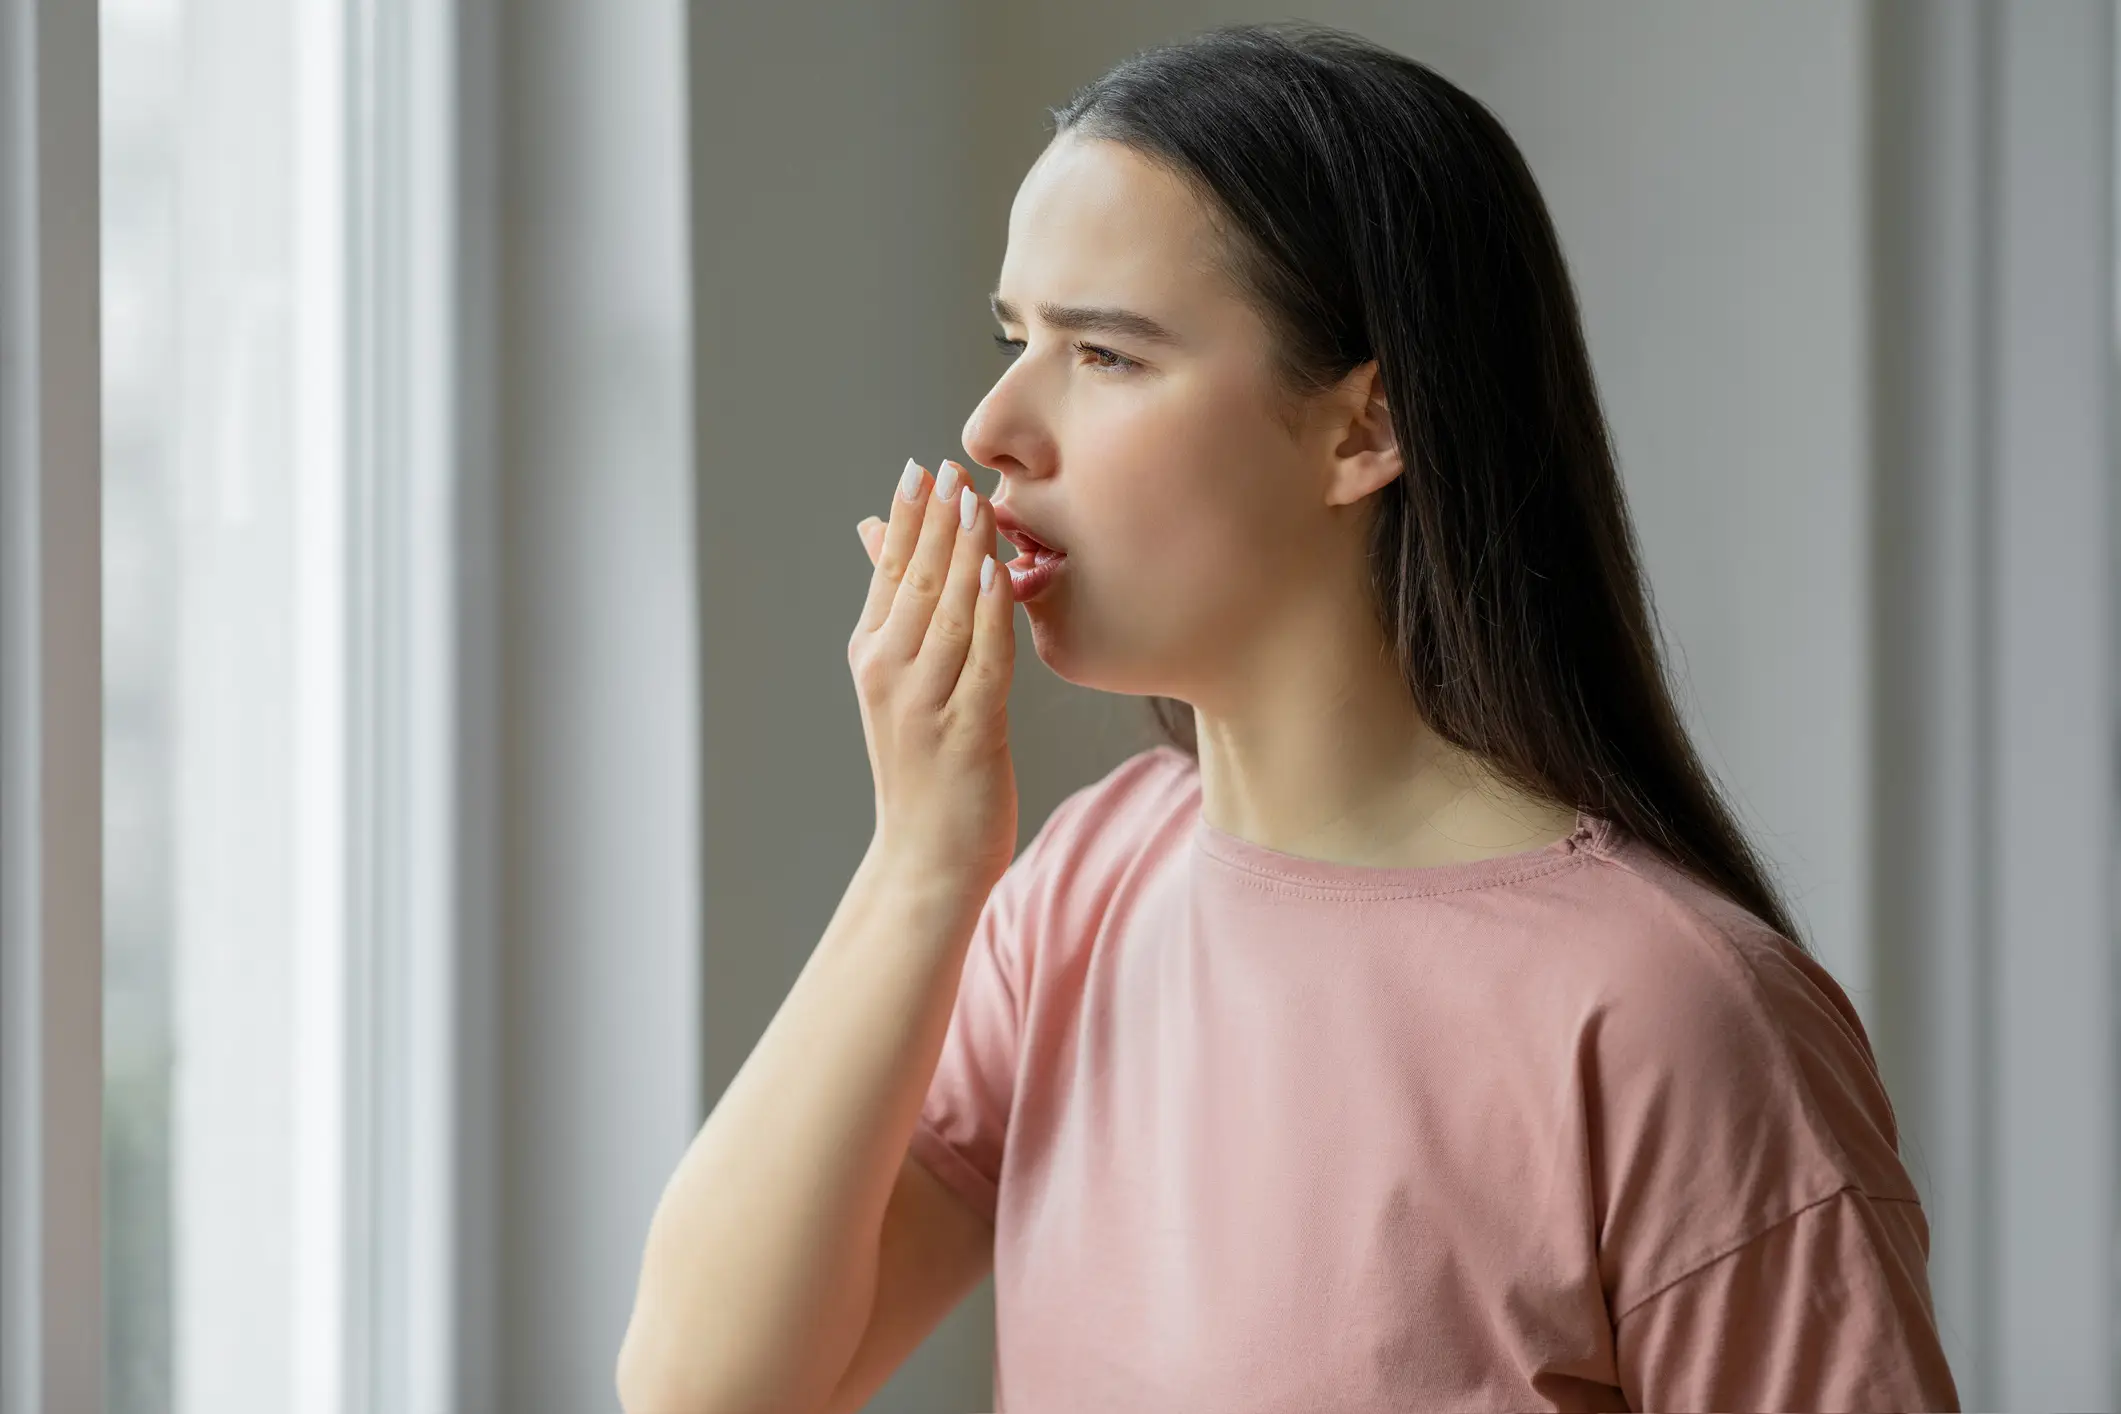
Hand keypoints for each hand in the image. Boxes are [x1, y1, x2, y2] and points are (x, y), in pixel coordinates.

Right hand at [848, 457, 1018, 889]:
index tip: (926, 468)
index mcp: (872, 655)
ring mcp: (925, 705)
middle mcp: (889, 674)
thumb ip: (897, 608)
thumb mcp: (899, 681)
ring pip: (948, 613)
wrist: (926, 860)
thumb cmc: (923, 766)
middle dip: (936, 523)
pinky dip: (992, 615)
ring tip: (979, 503)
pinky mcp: (966, 733)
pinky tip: (1002, 575)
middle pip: (915, 583)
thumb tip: (875, 529)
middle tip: (955, 470)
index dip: (908, 518)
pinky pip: (983, 662)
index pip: (888, 572)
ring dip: (964, 555)